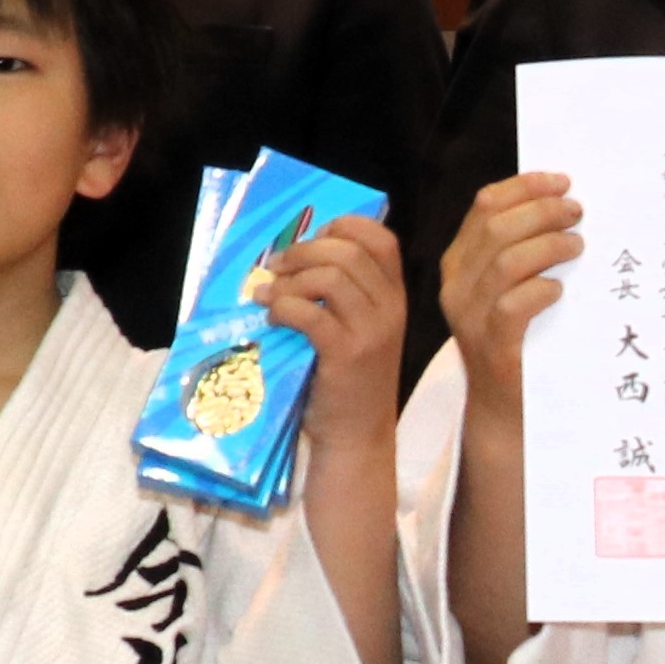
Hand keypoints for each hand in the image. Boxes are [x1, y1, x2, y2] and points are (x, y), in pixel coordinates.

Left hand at [260, 210, 407, 444]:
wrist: (358, 437)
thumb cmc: (351, 383)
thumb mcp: (362, 331)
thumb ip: (346, 295)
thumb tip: (296, 256)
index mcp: (396, 297)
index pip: (381, 239)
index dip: (344, 226)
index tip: (313, 238)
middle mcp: (390, 309)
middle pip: (348, 251)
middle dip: (304, 251)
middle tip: (276, 267)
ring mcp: (371, 331)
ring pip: (330, 277)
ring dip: (290, 280)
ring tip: (269, 294)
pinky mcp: (345, 354)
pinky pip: (309, 313)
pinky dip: (284, 307)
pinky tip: (273, 318)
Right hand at [442, 173, 582, 426]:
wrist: (504, 407)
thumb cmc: (519, 338)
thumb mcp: (511, 286)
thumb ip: (524, 248)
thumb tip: (566, 204)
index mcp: (460, 260)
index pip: (485, 205)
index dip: (526, 186)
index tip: (563, 182)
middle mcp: (457, 284)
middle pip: (497, 226)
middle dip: (542, 211)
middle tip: (578, 212)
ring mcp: (469, 315)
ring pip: (506, 261)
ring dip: (548, 246)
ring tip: (577, 246)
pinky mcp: (491, 345)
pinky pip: (513, 305)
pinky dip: (541, 290)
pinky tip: (559, 290)